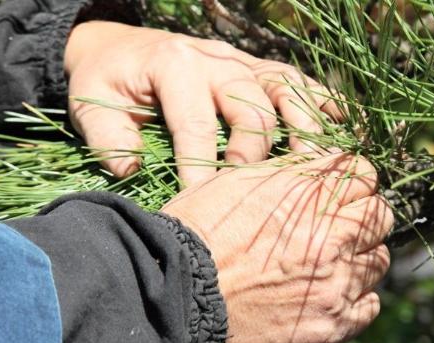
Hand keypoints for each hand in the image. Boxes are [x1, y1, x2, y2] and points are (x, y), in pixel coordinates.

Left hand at [64, 21, 343, 186]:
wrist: (122, 46)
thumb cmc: (110, 82)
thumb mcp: (91, 104)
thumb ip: (106, 136)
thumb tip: (132, 169)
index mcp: (176, 68)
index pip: (197, 123)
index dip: (202, 168)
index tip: (204, 206)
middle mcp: (217, 60)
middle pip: (253, 107)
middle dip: (257, 154)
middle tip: (257, 194)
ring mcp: (243, 61)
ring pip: (286, 90)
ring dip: (305, 128)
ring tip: (318, 167)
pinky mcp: (259, 67)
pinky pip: (297, 80)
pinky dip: (322, 101)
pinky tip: (342, 127)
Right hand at [161, 153, 392, 342]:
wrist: (177, 294)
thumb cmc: (196, 234)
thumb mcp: (237, 181)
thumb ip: (288, 172)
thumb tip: (320, 165)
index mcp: (307, 193)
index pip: (364, 173)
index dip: (354, 182)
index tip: (344, 193)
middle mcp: (330, 233)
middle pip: (381, 214)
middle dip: (363, 218)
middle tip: (340, 229)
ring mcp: (335, 280)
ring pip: (379, 260)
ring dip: (361, 259)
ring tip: (331, 265)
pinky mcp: (333, 321)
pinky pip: (370, 305)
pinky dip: (356, 299)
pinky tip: (329, 295)